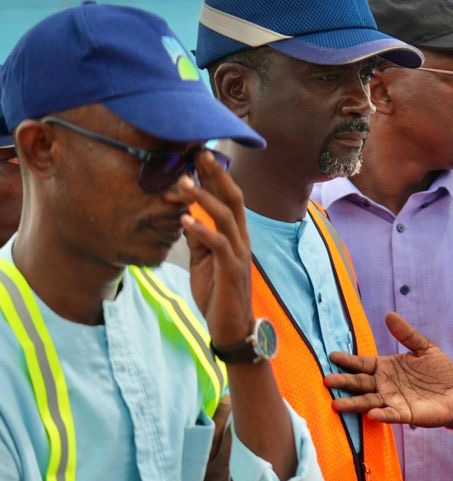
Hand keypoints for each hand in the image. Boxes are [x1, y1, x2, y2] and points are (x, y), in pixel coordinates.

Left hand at [174, 151, 254, 349]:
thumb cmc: (217, 294)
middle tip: (201, 153)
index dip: (215, 177)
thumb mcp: (203, 261)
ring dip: (203, 198)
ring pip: (225, 217)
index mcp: (235, 235)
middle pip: (233, 199)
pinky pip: (218, 244)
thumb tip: (186, 215)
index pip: (229, 199)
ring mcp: (238, 253)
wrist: (231, 327)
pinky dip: (201, 230)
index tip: (199, 156)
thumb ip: (199, 238)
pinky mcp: (231, 270)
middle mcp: (241, 239)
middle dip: (217, 176)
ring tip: (183, 183)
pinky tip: (184, 220)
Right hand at [325, 312, 452, 427]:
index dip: (348, 360)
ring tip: (336, 404)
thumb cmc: (438, 370)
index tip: (332, 356)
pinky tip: (371, 414)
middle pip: (360, 383)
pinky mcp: (404, 414)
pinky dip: (381, 415)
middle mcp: (384, 384)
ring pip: (368, 401)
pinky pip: (390, 415)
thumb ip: (407, 334)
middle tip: (326, 381)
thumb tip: (389, 315)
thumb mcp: (425, 347)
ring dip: (353, 403)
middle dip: (344, 382)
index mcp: (386, 367)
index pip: (363, 363)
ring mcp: (392, 400)